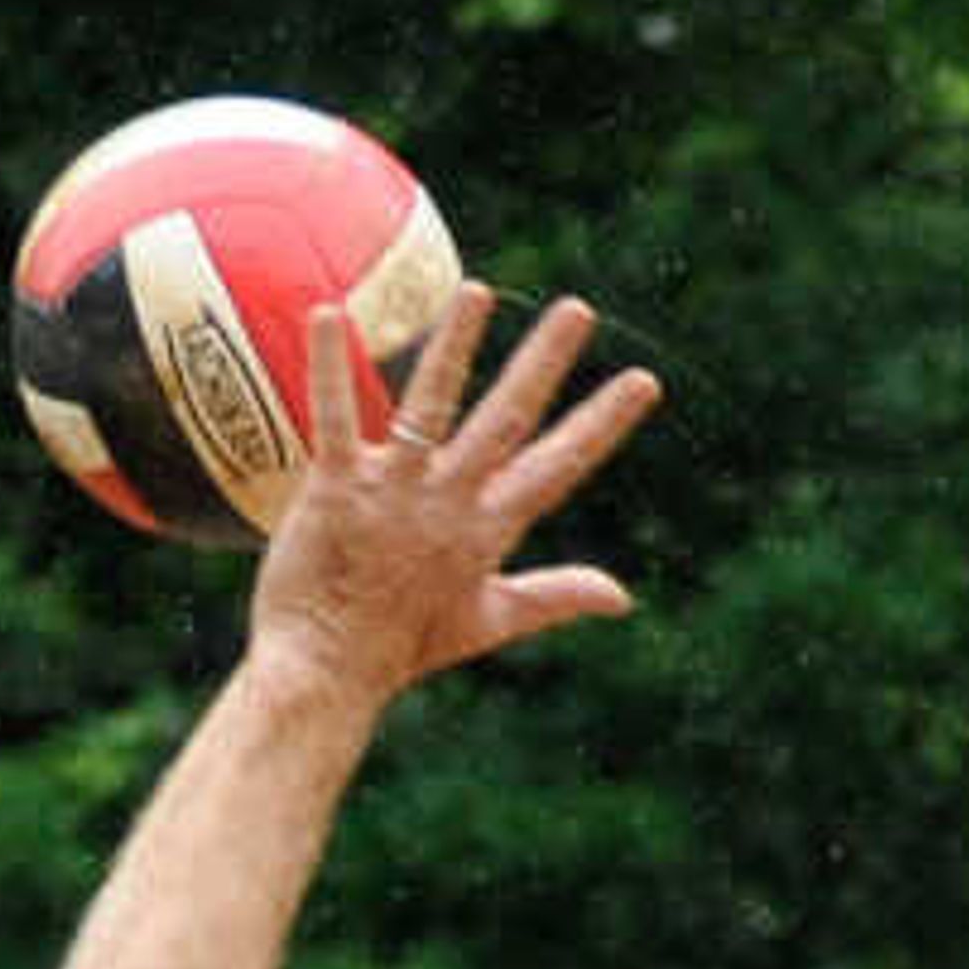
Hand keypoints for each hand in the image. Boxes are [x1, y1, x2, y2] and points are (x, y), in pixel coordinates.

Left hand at [253, 282, 659, 704]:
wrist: (325, 676)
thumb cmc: (401, 648)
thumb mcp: (487, 621)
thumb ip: (554, 595)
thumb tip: (622, 596)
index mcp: (484, 529)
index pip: (556, 467)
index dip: (600, 425)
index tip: (643, 381)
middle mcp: (446, 503)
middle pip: (504, 421)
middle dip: (542, 364)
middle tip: (577, 309)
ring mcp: (392, 493)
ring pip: (429, 406)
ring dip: (454, 346)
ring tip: (478, 292)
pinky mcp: (335, 490)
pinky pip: (334, 419)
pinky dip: (330, 368)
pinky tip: (329, 313)